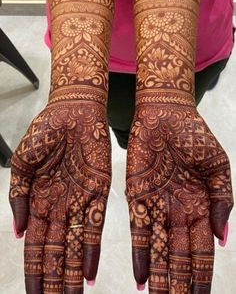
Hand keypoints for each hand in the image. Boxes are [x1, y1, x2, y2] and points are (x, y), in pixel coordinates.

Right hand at [9, 100, 110, 293]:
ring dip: (70, 272)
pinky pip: (94, 225)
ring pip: (74, 245)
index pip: (35, 244)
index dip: (34, 270)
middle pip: (55, 251)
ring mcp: (79, 200)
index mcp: (39, 200)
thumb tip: (16, 231)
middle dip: (53, 279)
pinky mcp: (99, 191)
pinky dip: (90, 250)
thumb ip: (18, 196)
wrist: (73, 110)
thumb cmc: (46, 131)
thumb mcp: (22, 162)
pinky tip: (87, 272)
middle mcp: (60, 205)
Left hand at [126, 104, 233, 292]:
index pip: (202, 251)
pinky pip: (138, 229)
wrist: (166, 112)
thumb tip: (223, 239)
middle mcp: (178, 211)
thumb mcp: (217, 166)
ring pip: (159, 250)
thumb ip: (223, 201)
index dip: (202, 277)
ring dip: (161, 277)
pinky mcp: (137, 194)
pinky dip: (140, 253)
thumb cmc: (195, 135)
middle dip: (179, 285)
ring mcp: (157, 205)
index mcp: (201, 206)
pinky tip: (142, 276)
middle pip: (180, 258)